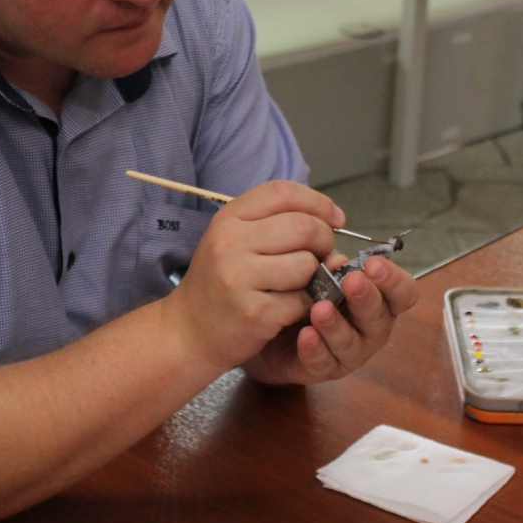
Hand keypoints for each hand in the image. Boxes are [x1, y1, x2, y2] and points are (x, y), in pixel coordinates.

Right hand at [160, 180, 343, 371]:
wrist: (188, 331)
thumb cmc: (220, 281)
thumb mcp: (235, 240)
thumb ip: (277, 223)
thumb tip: (334, 220)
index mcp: (228, 218)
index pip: (283, 192)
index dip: (317, 202)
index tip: (335, 218)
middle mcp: (230, 243)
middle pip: (303, 227)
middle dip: (324, 240)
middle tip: (321, 255)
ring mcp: (240, 277)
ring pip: (307, 264)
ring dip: (315, 277)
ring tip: (299, 284)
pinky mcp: (254, 312)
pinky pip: (302, 300)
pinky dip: (305, 305)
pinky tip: (289, 308)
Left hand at [242, 254, 418, 384]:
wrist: (275, 325)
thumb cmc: (308, 292)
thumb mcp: (320, 272)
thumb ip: (332, 266)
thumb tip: (339, 260)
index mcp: (380, 299)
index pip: (403, 293)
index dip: (394, 280)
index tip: (373, 264)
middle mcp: (371, 328)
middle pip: (380, 318)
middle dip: (367, 298)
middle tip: (352, 281)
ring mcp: (350, 353)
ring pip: (351, 343)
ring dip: (336, 325)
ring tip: (320, 309)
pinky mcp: (323, 369)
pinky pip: (322, 362)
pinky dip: (314, 348)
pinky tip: (306, 335)